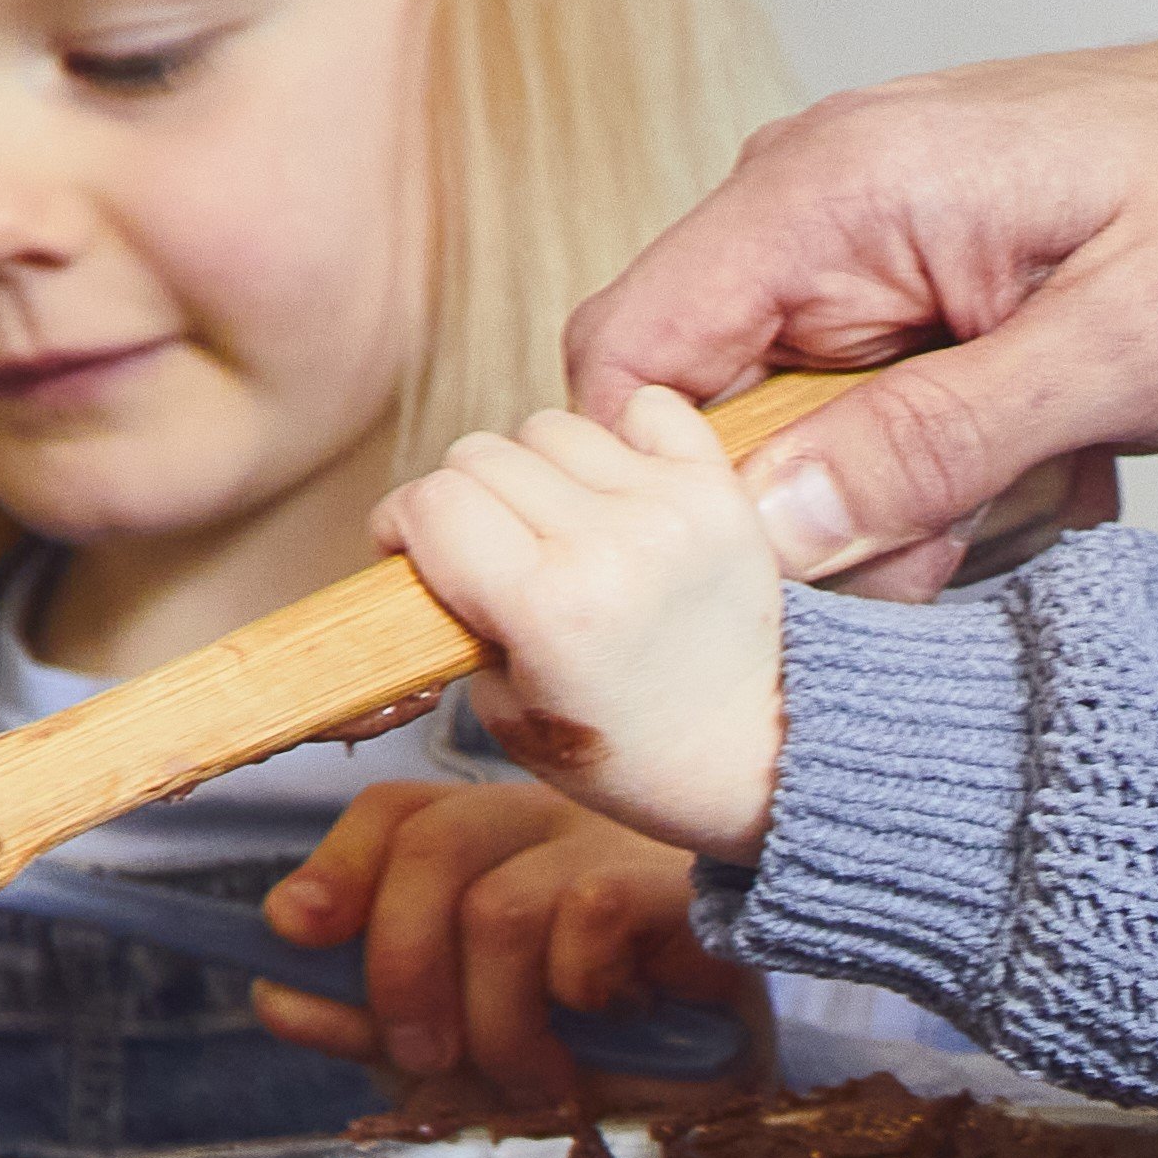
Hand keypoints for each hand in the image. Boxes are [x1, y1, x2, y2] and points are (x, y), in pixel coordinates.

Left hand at [253, 779, 766, 1117]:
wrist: (724, 1105)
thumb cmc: (594, 1067)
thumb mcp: (460, 1055)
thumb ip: (372, 1022)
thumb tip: (275, 993)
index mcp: (493, 850)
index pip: (398, 813)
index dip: (338, 865)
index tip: (292, 933)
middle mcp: (550, 829)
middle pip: (432, 840)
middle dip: (401, 964)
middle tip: (425, 1053)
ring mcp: (617, 850)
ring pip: (498, 904)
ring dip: (496, 1018)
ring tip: (533, 1075)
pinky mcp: (679, 890)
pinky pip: (583, 916)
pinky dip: (574, 994)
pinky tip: (609, 1025)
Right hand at [374, 385, 796, 858]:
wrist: (753, 749)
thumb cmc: (626, 747)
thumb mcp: (504, 707)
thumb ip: (456, 611)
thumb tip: (432, 539)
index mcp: (549, 606)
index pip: (434, 503)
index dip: (405, 523)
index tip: (414, 550)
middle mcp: (611, 542)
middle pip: (482, 455)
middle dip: (465, 500)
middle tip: (490, 550)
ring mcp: (670, 507)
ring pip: (551, 427)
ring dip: (539, 469)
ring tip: (560, 525)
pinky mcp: (719, 488)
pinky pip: (647, 408)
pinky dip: (624, 436)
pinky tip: (622, 489)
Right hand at [567, 0, 1157, 594]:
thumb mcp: (1128, 347)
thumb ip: (941, 438)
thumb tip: (775, 527)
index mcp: (834, 191)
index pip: (629, 361)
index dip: (668, 501)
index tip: (773, 594)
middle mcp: (819, 212)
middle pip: (710, 428)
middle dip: (824, 529)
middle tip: (975, 546)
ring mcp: (868, 258)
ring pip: (802, 451)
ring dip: (914, 512)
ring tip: (1054, 489)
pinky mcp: (919, 302)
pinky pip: (876, 434)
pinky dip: (959, 482)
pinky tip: (1066, 469)